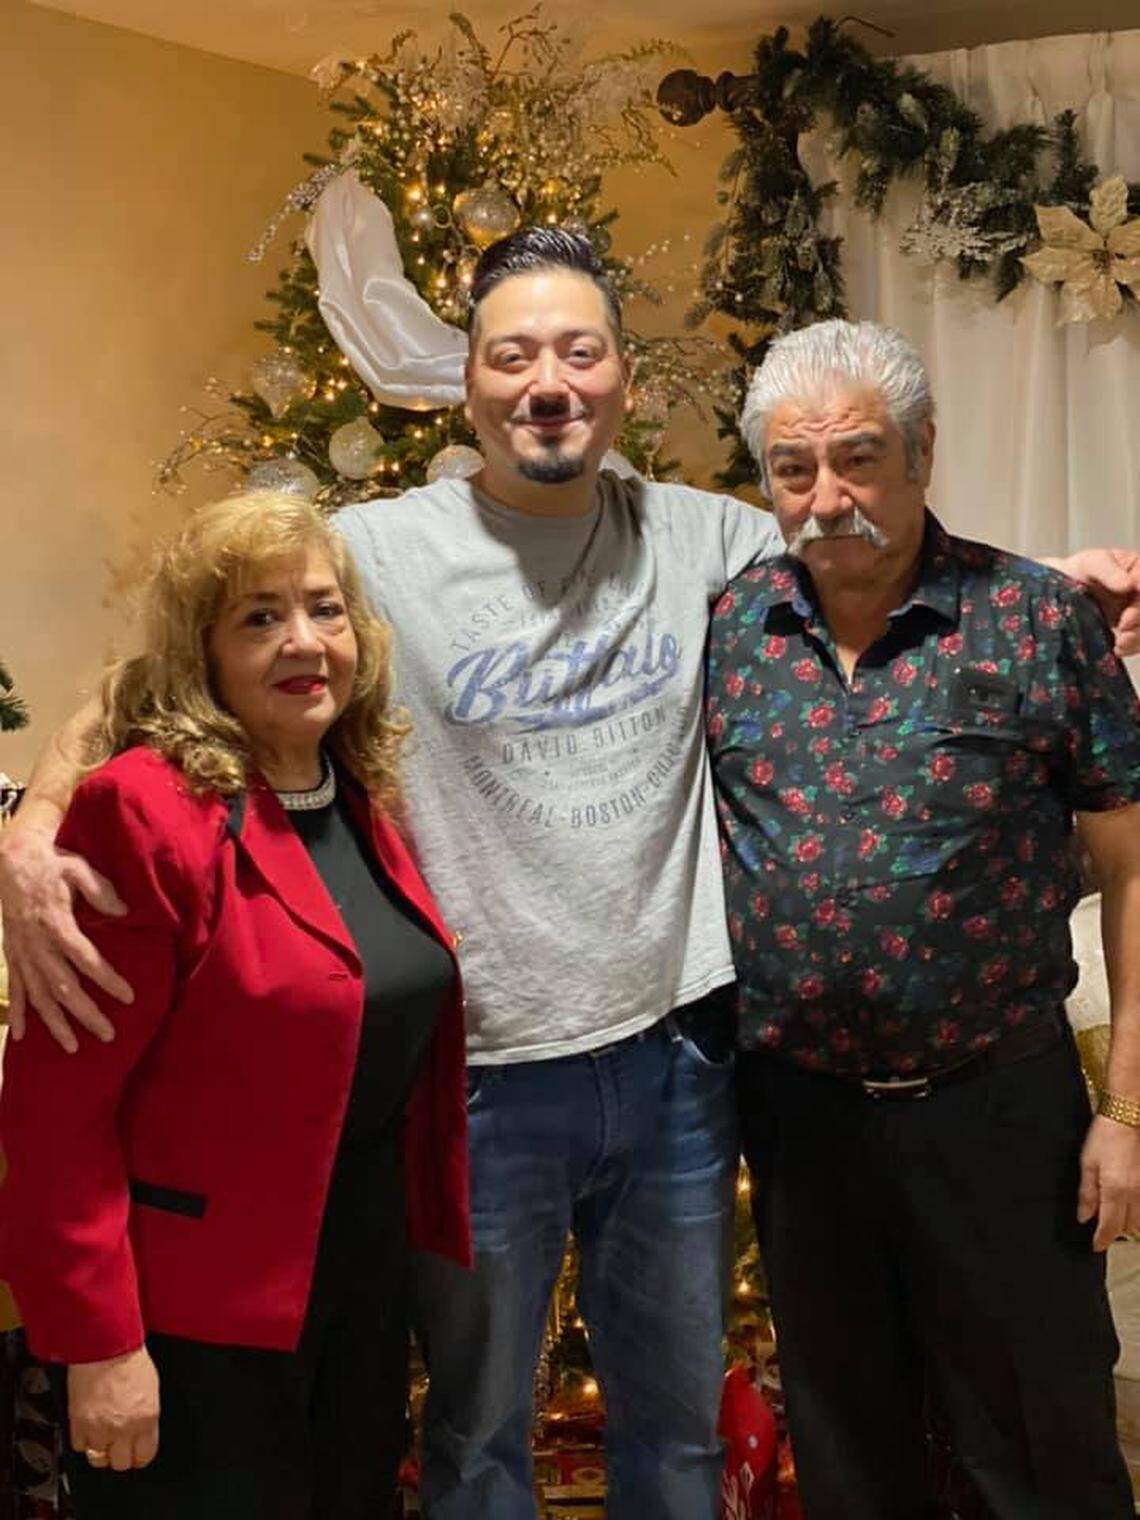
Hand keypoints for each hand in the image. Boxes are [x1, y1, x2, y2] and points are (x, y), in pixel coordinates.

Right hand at [0, 823, 131, 1050]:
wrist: (10, 861)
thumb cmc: (51, 865)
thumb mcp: (78, 868)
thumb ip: (101, 891)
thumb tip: (125, 911)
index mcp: (57, 924)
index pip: (86, 960)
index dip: (107, 980)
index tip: (128, 997)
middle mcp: (37, 945)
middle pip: (63, 987)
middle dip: (86, 1013)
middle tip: (108, 1035)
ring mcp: (22, 954)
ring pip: (39, 996)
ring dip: (55, 1023)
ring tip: (74, 1047)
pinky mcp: (12, 956)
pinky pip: (15, 990)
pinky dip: (17, 1013)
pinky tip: (22, 1036)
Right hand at [68, 1346, 159, 1471]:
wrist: (105, 1345)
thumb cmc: (129, 1359)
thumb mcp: (151, 1388)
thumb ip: (146, 1415)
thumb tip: (142, 1431)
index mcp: (147, 1418)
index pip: (145, 1455)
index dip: (139, 1456)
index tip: (135, 1454)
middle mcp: (124, 1428)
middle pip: (121, 1463)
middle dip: (119, 1456)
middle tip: (117, 1446)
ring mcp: (100, 1428)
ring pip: (98, 1459)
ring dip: (99, 1449)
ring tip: (101, 1437)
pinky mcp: (79, 1424)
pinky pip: (79, 1446)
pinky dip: (82, 1439)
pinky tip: (88, 1427)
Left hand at [1055, 548, 1139, 657]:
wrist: (1059, 590)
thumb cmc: (1080, 571)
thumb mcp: (1092, 563)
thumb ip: (1109, 572)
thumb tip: (1128, 585)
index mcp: (1139, 572)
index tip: (1134, 600)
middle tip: (1123, 626)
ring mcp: (1136, 613)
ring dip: (1138, 638)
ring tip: (1121, 643)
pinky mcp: (1127, 631)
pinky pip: (1136, 642)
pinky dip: (1131, 647)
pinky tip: (1118, 650)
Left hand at [1077, 1113, 1139, 1249]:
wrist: (1128, 1117)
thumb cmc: (1104, 1137)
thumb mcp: (1087, 1164)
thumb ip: (1087, 1194)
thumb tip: (1084, 1217)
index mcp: (1115, 1191)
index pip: (1110, 1227)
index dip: (1102, 1240)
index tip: (1096, 1247)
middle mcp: (1135, 1194)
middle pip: (1129, 1227)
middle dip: (1115, 1232)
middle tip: (1102, 1230)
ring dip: (1129, 1223)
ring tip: (1115, 1217)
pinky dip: (1138, 1210)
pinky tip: (1128, 1204)